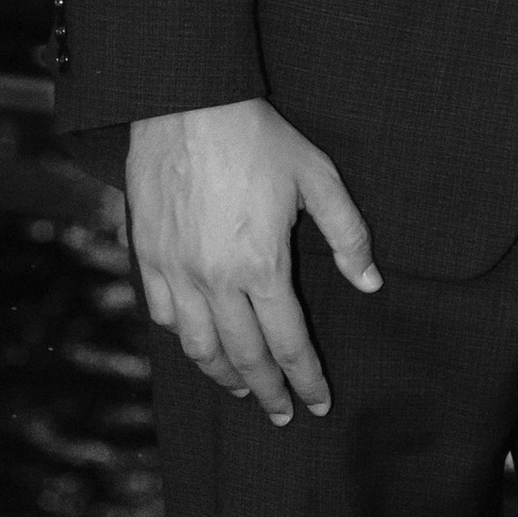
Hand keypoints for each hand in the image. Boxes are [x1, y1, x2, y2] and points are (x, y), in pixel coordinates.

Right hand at [126, 98, 381, 423]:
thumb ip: (348, 235)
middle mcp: (214, 280)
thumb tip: (370, 283)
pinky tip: (196, 343)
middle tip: (280, 414)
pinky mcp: (147, 255)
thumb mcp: (318, 177)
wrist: (187, 102)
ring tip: (243, 388)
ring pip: (197, 347)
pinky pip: (161, 316)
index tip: (318, 405)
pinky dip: (182, 339)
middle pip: (243, 357)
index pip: (288, 344)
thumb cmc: (260, 136)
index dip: (305, 379)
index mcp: (261, 266)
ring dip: (223, 375)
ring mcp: (175, 271)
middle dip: (267, 392)